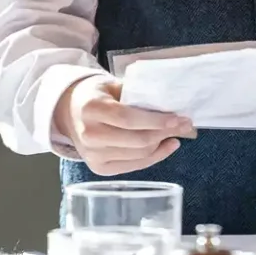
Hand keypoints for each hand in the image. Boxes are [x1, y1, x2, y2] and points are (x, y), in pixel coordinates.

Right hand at [53, 74, 195, 175]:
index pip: (128, 119)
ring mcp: (93, 155)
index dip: (155, 121)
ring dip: (162, 144)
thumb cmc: (97, 95)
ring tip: (177, 132)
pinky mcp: (99, 168)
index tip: (178, 118)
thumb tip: (171, 103)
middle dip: (165, 132)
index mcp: (91, 109)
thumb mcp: (112, 86)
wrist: (69, 113)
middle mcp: (89, 135)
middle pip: (137, 140)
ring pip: (139, 155)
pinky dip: (154, 156)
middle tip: (185, 124)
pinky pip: (134, 165)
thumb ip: (136, 94)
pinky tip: (166, 146)